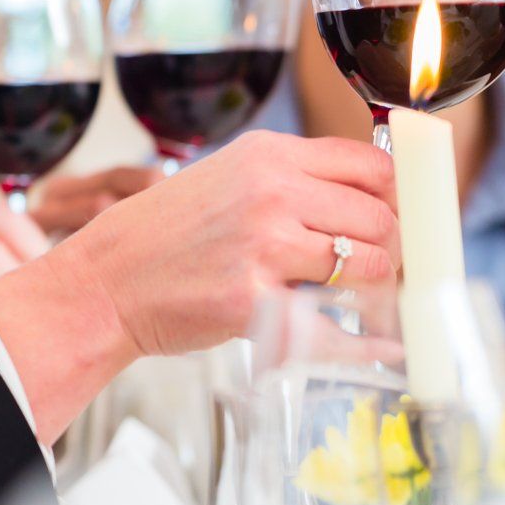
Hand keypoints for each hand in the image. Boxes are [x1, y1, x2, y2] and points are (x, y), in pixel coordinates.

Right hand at [0, 132, 398, 440]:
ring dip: (377, 290)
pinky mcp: (255, 303)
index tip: (401, 218)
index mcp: (265, 156)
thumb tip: (364, 203)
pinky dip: (366, 344)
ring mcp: (263, 247)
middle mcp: (269, 192)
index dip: (397, 195)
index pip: (368, 164)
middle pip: (379, 216)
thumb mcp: (222, 181)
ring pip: (368, 265)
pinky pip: (335, 327)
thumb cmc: (159, 240)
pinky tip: (382, 348)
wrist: (102, 284)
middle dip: (392, 249)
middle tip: (384, 271)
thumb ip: (287, 183)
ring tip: (366, 302)